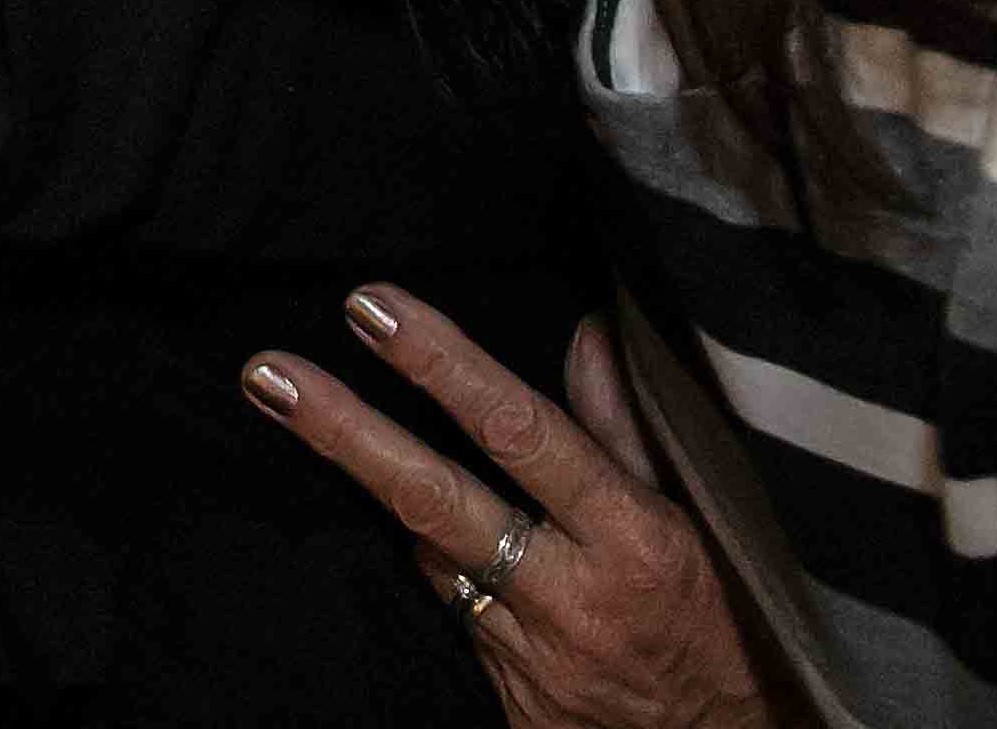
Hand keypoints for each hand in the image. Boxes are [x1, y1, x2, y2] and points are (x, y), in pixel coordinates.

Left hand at [246, 290, 775, 727]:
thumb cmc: (730, 619)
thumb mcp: (704, 519)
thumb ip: (632, 429)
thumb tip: (591, 331)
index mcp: (634, 539)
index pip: (521, 432)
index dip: (443, 364)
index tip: (372, 307)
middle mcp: (575, 599)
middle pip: (436, 500)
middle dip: (343, 432)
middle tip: (266, 372)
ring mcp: (533, 659)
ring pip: (431, 557)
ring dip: (381, 492)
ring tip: (318, 418)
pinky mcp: (510, 705)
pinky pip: (451, 612)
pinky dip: (439, 567)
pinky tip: (423, 533)